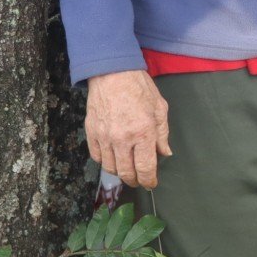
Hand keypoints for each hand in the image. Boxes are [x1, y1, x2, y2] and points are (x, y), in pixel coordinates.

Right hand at [85, 69, 170, 188]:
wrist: (112, 72)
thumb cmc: (139, 87)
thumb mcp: (159, 108)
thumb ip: (162, 133)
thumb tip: (164, 153)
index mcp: (143, 132)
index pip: (145, 168)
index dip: (149, 181)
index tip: (151, 183)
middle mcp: (122, 139)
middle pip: (126, 173)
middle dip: (135, 180)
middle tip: (139, 179)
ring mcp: (104, 137)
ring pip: (110, 168)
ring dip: (120, 172)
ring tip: (126, 169)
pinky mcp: (91, 133)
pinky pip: (97, 156)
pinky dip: (105, 161)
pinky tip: (112, 157)